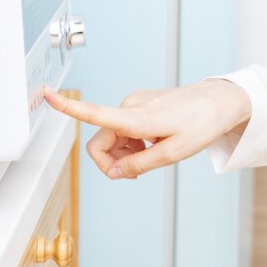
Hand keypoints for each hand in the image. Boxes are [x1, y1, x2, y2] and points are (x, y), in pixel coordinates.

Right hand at [43, 81, 250, 180]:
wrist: (220, 101)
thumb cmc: (201, 125)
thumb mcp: (172, 155)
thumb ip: (139, 166)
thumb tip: (114, 173)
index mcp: (136, 118)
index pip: (94, 113)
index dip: (67, 107)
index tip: (45, 93)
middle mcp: (130, 106)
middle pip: (100, 141)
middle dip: (111, 161)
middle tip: (138, 172)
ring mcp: (135, 102)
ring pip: (113, 136)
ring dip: (125, 152)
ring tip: (153, 153)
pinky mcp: (141, 103)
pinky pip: (125, 128)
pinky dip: (133, 141)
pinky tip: (155, 142)